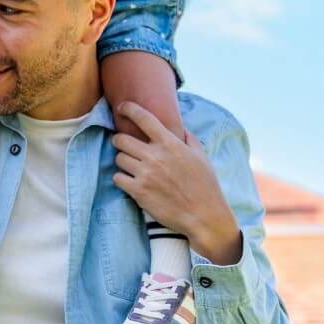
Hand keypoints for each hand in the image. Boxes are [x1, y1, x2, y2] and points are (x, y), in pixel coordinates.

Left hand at [111, 102, 242, 264]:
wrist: (205, 216)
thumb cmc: (206, 186)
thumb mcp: (201, 157)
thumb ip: (188, 139)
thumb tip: (179, 127)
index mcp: (170, 144)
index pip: (144, 119)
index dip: (129, 109)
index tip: (122, 107)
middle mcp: (155, 156)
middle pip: (121, 139)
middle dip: (120, 141)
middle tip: (125, 146)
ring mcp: (145, 174)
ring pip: (118, 159)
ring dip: (123, 162)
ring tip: (134, 167)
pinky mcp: (138, 192)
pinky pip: (117, 178)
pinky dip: (122, 179)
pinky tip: (132, 182)